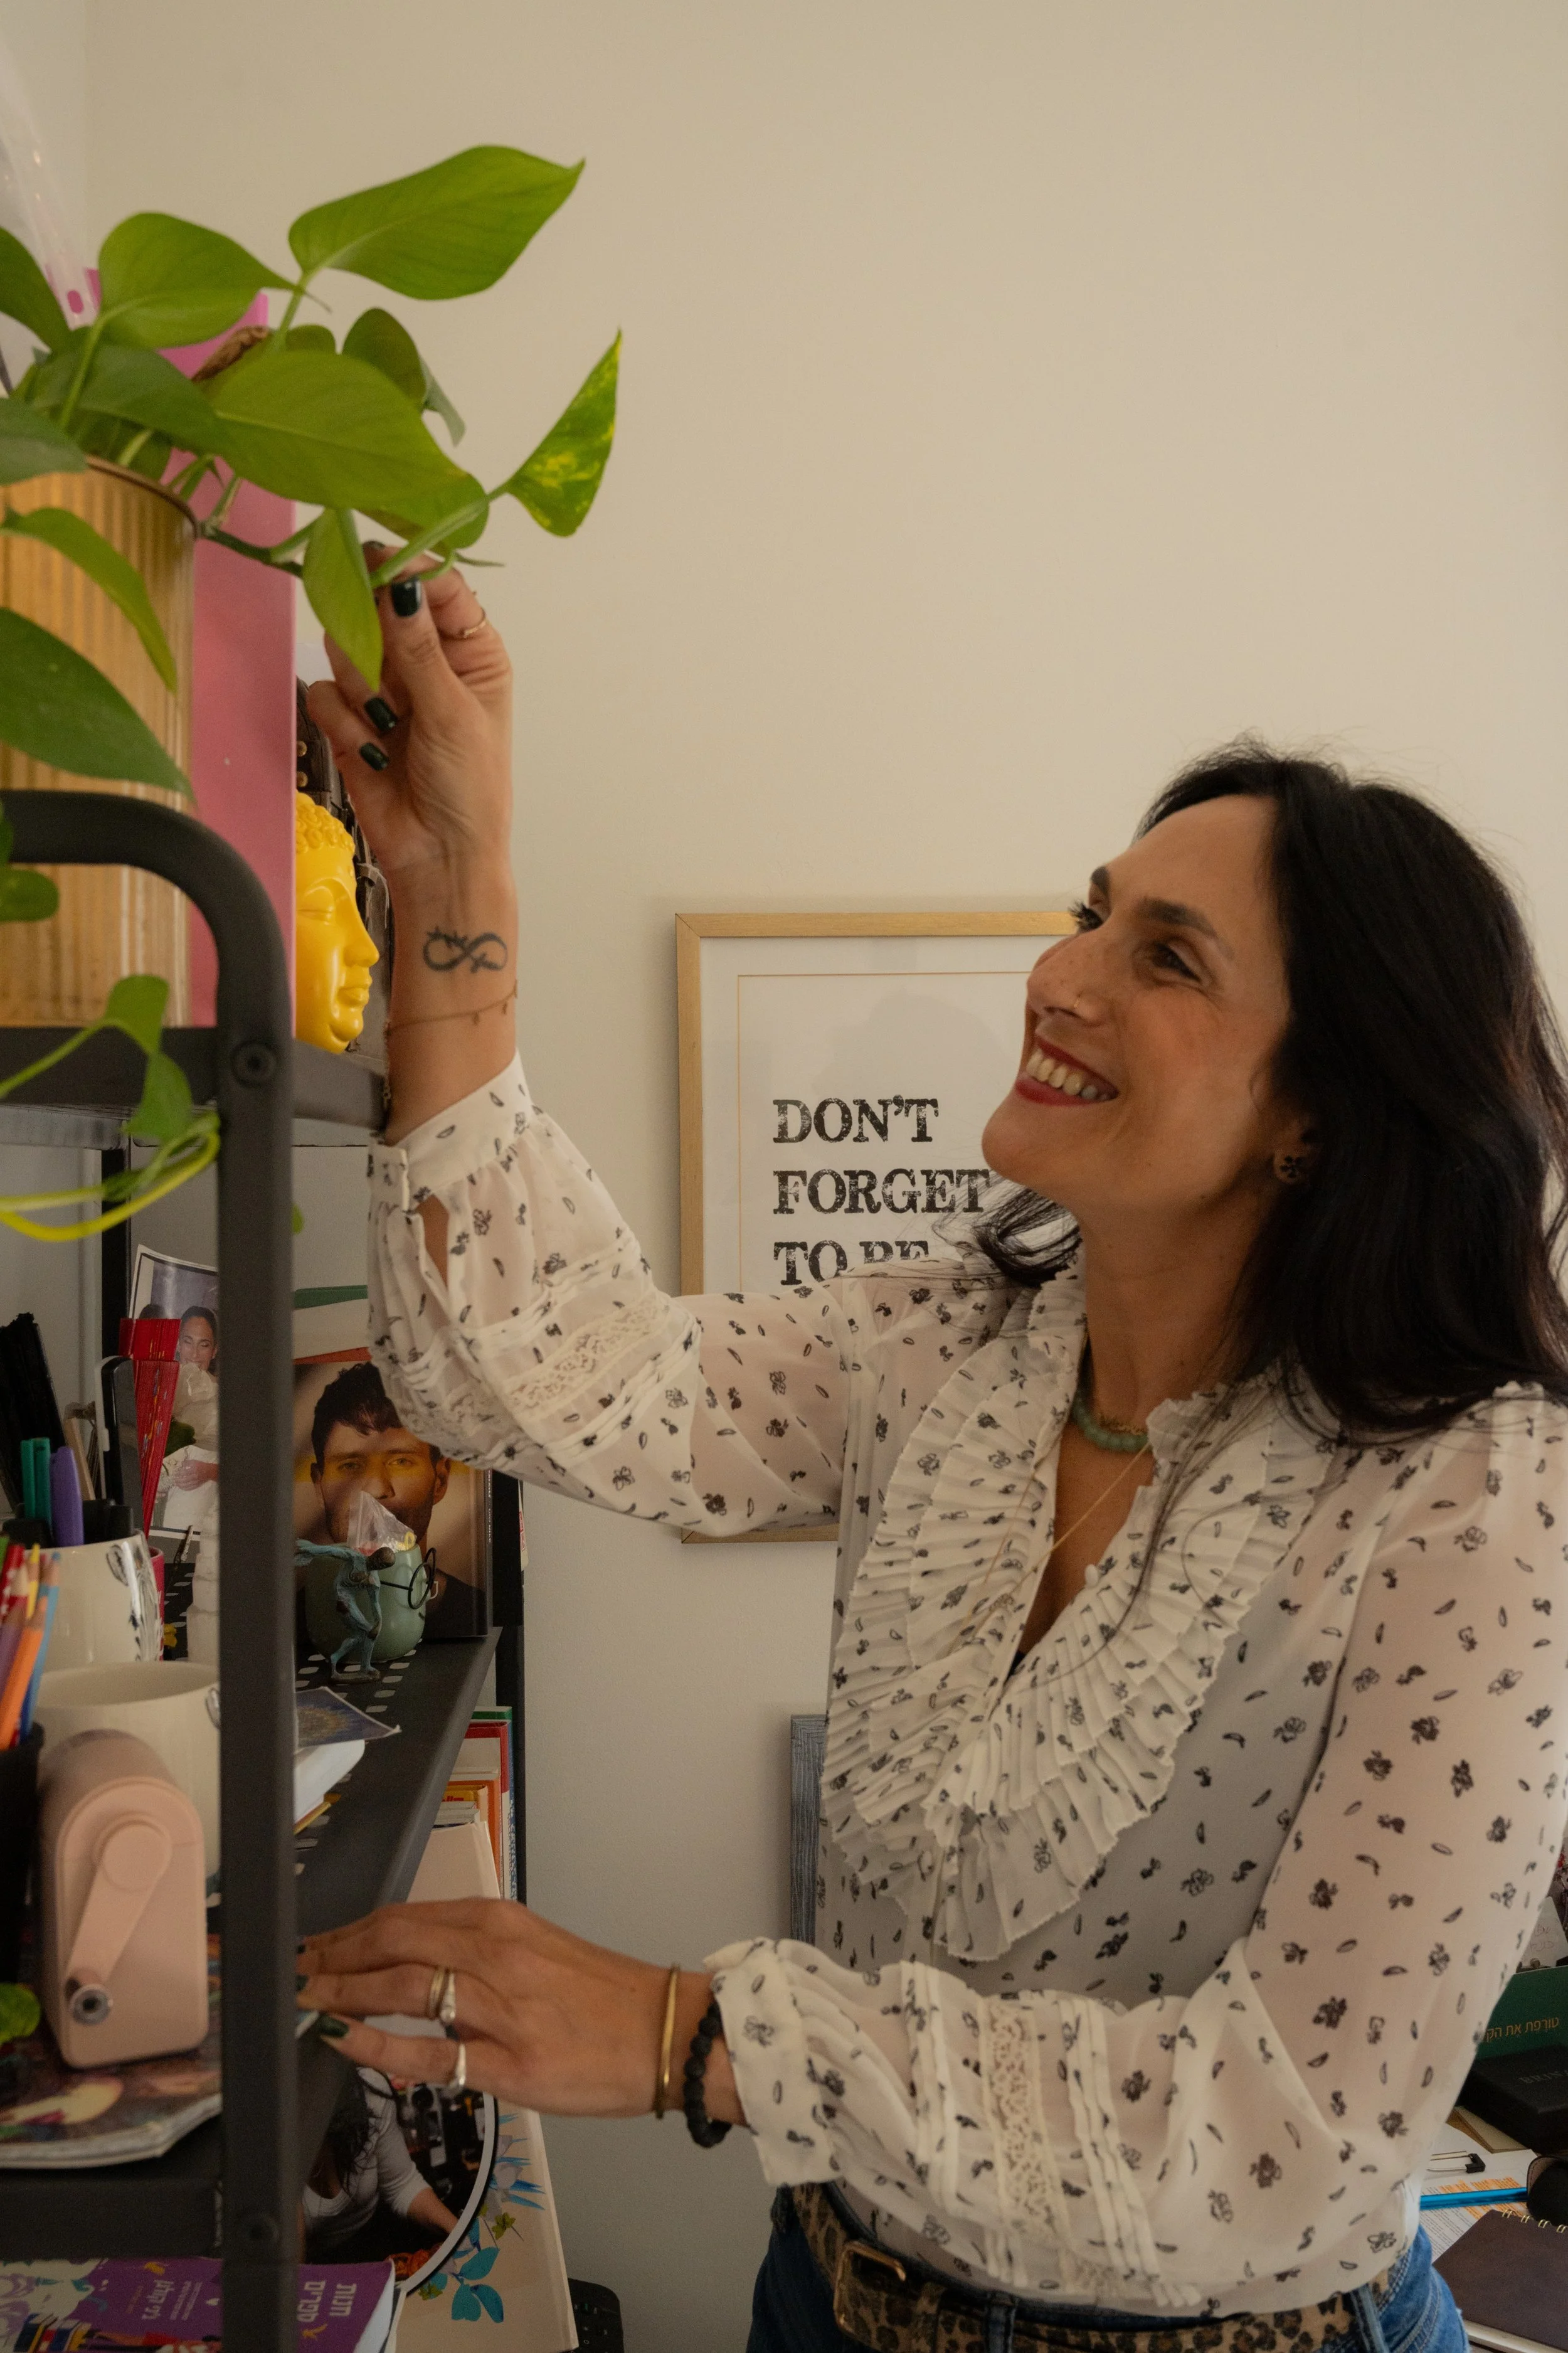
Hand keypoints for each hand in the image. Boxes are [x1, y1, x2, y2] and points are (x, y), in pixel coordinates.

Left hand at [171, 1457, 217, 1490]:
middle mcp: (195, 1476)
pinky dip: (184, 1488)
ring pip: (186, 1485)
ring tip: (176, 1484)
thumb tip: (181, 1464)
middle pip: (184, 1480)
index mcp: (194, 1470)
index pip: (184, 1473)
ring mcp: (196, 1482)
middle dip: (178, 1480)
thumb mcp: (194, 1462)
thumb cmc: (201, 1466)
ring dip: (180, 1485)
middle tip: (174, 1480)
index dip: (178, 1474)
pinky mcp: (197, 1485)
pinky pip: (190, 1488)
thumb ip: (187, 1462)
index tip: (175, 1473)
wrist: (209, 1471)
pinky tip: (181, 1487)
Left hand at [298, 1900, 744, 2126]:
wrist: (665, 2033)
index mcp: (499, 1922)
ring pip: (401, 1986)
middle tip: (292, 1974)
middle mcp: (494, 1953)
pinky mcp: (508, 2062)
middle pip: (391, 1942)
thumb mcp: (536, 1949)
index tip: (313, 1946)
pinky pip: (429, 2053)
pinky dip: (376, 2045)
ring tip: (303, 2003)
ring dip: (341, 1992)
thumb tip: (410, 1962)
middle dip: (332, 1957)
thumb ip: (476, 1951)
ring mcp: (499, 2007)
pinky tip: (342, 2043)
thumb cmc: (602, 1996)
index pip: (404, 1917)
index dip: (348, 1932)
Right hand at [306, 554, 518, 1140]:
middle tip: (382, 667)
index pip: (436, 586)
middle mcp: (427, 661)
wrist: (440, 858)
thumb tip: (398, 581)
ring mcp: (385, 689)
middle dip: (374, 635)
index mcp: (472, 651)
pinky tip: (371, 754)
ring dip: (361, 687)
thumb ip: (418, 646)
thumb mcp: (451, 711)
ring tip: (389, 728)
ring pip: (345, 647)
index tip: (374, 561)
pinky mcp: (349, 720)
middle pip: (380, 607)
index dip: (404, 569)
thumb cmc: (468, 786)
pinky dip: (344, 724)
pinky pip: (324, 694)